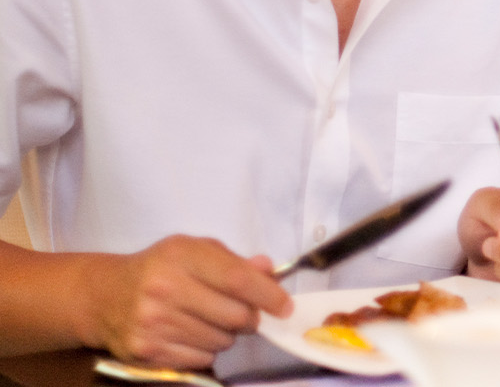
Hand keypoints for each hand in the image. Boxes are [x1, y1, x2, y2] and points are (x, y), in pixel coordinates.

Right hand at [85, 236, 290, 368]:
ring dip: (227, 334)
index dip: (268, 295)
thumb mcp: (194, 250)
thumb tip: (269, 271)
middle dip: (250, 318)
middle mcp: (165, 289)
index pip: (237, 279)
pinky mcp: (147, 352)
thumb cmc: (159, 268)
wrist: (104, 296)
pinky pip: (201, 360)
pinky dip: (206, 351)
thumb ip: (233, 261)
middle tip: (245, 313)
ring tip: (210, 320)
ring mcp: (153, 323)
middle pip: (235, 315)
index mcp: (182, 256)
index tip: (285, 306)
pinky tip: (191, 334)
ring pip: (221, 341)